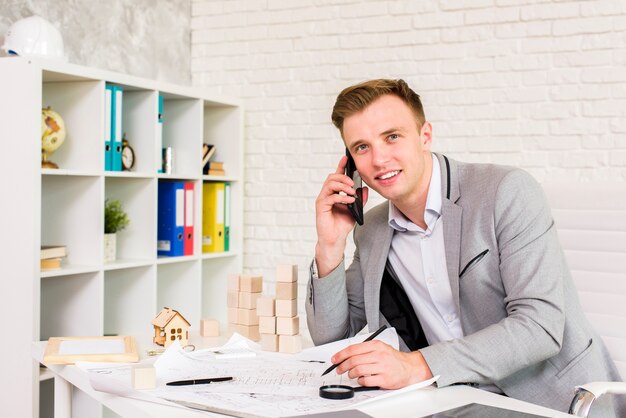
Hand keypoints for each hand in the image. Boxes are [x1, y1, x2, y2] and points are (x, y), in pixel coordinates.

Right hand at [315, 155, 367, 276]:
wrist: (336, 239)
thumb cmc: (342, 224)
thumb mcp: (355, 209)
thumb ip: (359, 199)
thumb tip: (364, 189)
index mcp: (335, 193)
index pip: (337, 176)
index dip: (341, 166)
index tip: (346, 158)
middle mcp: (327, 194)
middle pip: (332, 177)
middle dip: (343, 177)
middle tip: (352, 183)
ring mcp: (323, 200)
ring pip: (330, 184)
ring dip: (342, 185)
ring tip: (351, 191)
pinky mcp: (321, 207)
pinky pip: (330, 197)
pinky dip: (341, 197)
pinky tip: (349, 200)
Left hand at [331, 340, 432, 388]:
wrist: (409, 368)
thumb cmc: (393, 358)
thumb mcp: (380, 347)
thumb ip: (365, 349)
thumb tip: (347, 354)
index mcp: (376, 346)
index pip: (353, 349)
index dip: (341, 355)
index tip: (335, 359)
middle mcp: (379, 355)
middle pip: (353, 360)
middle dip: (342, 366)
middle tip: (339, 369)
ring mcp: (382, 368)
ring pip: (358, 370)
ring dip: (351, 374)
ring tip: (351, 374)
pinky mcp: (384, 379)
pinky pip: (366, 381)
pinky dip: (360, 381)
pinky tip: (361, 380)